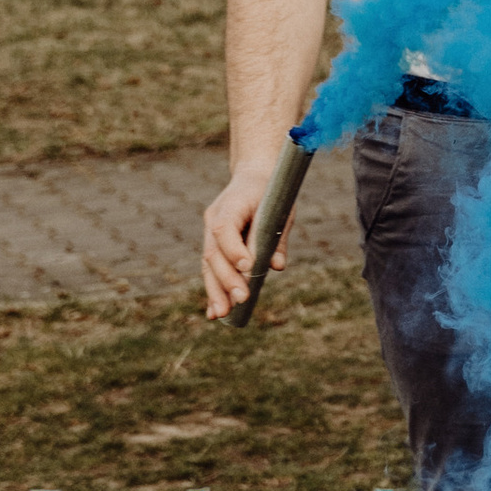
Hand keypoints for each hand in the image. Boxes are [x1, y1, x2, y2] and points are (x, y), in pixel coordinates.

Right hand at [202, 157, 288, 317]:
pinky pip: (210, 269)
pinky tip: (214, 312)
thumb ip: (278, 238)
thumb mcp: (282, 210)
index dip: (234, 249)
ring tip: (222, 314)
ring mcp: (209, 232)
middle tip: (242, 299)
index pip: (224, 228)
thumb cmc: (272, 194)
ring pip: (208, 264)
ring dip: (215, 291)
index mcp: (231, 204)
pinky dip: (214, 290)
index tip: (248, 267)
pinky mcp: (213, 245)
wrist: (254, 177)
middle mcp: (214, 218)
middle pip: (213, 252)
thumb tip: (277, 266)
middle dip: (227, 279)